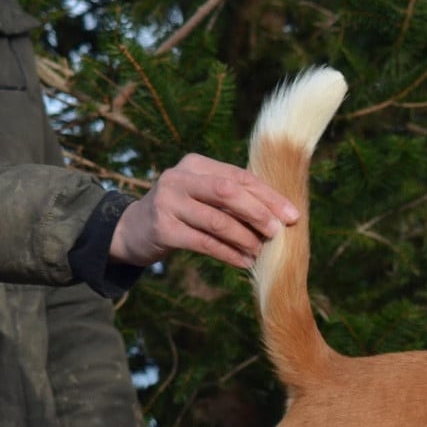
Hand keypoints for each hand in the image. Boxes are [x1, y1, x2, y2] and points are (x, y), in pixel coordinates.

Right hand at [109, 153, 299, 268]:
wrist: (134, 229)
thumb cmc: (183, 212)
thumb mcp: (204, 196)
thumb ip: (234, 198)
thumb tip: (282, 216)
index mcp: (196, 164)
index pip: (240, 177)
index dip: (269, 196)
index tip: (292, 216)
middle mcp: (179, 178)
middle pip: (228, 192)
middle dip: (258, 213)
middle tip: (277, 233)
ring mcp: (168, 202)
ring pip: (217, 220)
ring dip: (245, 239)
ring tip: (260, 252)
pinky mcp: (162, 229)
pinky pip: (204, 243)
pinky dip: (229, 254)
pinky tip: (244, 262)